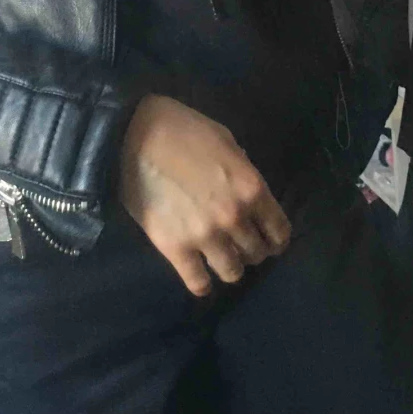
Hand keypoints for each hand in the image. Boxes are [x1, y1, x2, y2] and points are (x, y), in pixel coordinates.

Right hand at [119, 95, 291, 295]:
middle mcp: (234, 218)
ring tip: (220, 258)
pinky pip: (198, 282)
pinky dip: (202, 284)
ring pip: (232, 272)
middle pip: (256, 253)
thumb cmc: (182, 129)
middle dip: (252, 250)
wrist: (133, 135)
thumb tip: (246, 191)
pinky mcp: (174, 248)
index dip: (276, 238)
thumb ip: (243, 170)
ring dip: (229, 266)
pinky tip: (200, 276)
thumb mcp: (226, 140)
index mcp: (251, 189)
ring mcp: (204, 236)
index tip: (269, 239)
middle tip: (240, 245)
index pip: (279, 232)